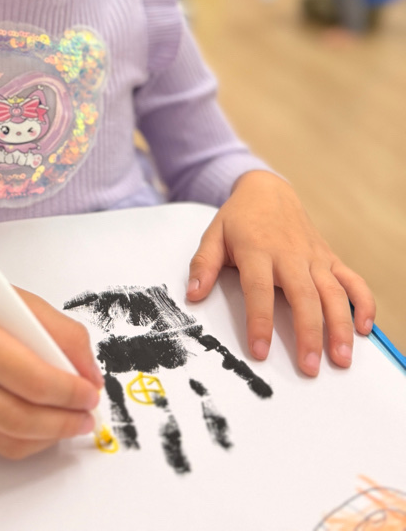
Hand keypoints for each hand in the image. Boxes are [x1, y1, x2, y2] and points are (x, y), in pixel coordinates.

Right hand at [0, 246, 102, 458]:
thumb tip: (91, 378)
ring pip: (11, 438)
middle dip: (64, 420)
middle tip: (88, 414)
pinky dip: (31, 441)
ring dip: (51, 435)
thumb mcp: (26, 304)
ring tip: (74, 422)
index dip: (69, 392)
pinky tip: (47, 427)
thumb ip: (65, 337)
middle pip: (20, 417)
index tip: (91, 392)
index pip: (31, 380)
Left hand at [186, 172, 375, 375]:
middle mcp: (290, 254)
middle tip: (310, 367)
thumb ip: (203, 264)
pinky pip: (353, 280)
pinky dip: (363, 302)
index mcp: (257, 250)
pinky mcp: (330, 258)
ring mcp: (314, 256)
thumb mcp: (214, 234)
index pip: (259, 290)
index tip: (260, 351)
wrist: (268, 190)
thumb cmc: (239, 218)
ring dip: (340, 325)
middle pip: (303, 296)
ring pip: (333, 292)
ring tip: (342, 358)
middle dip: (308, 333)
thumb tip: (193, 294)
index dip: (260, 321)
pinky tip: (365, 328)